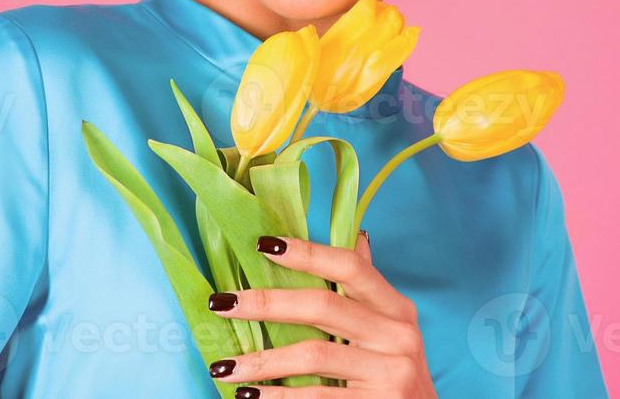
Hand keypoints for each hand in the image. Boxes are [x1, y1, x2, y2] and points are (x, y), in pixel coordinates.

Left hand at [203, 231, 437, 396]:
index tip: (262, 245)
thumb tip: (356, 237)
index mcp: (397, 309)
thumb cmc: (395, 373)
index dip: (307, 253)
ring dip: (261, 361)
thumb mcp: (391, 329)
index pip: (350, 267)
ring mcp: (389, 372)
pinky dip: (276, 398)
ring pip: (313, 355)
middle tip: (221, 303)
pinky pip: (314, 397)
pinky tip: (249, 396)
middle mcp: (398, 336)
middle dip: (266, 303)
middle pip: (323, 307)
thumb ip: (367, 290)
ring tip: (223, 366)